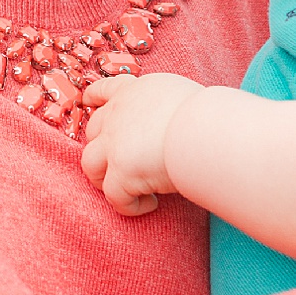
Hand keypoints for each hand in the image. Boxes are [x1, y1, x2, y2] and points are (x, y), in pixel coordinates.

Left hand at [80, 72, 204, 215]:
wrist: (206, 128)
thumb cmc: (207, 113)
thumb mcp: (180, 95)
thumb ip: (164, 106)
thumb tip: (171, 125)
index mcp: (135, 91)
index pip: (106, 89)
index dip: (94, 97)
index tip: (88, 101)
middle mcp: (118, 113)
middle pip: (93, 131)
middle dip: (103, 149)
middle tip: (123, 165)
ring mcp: (115, 142)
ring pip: (90, 164)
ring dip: (104, 179)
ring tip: (127, 191)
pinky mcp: (121, 171)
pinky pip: (114, 196)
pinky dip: (129, 205)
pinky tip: (150, 204)